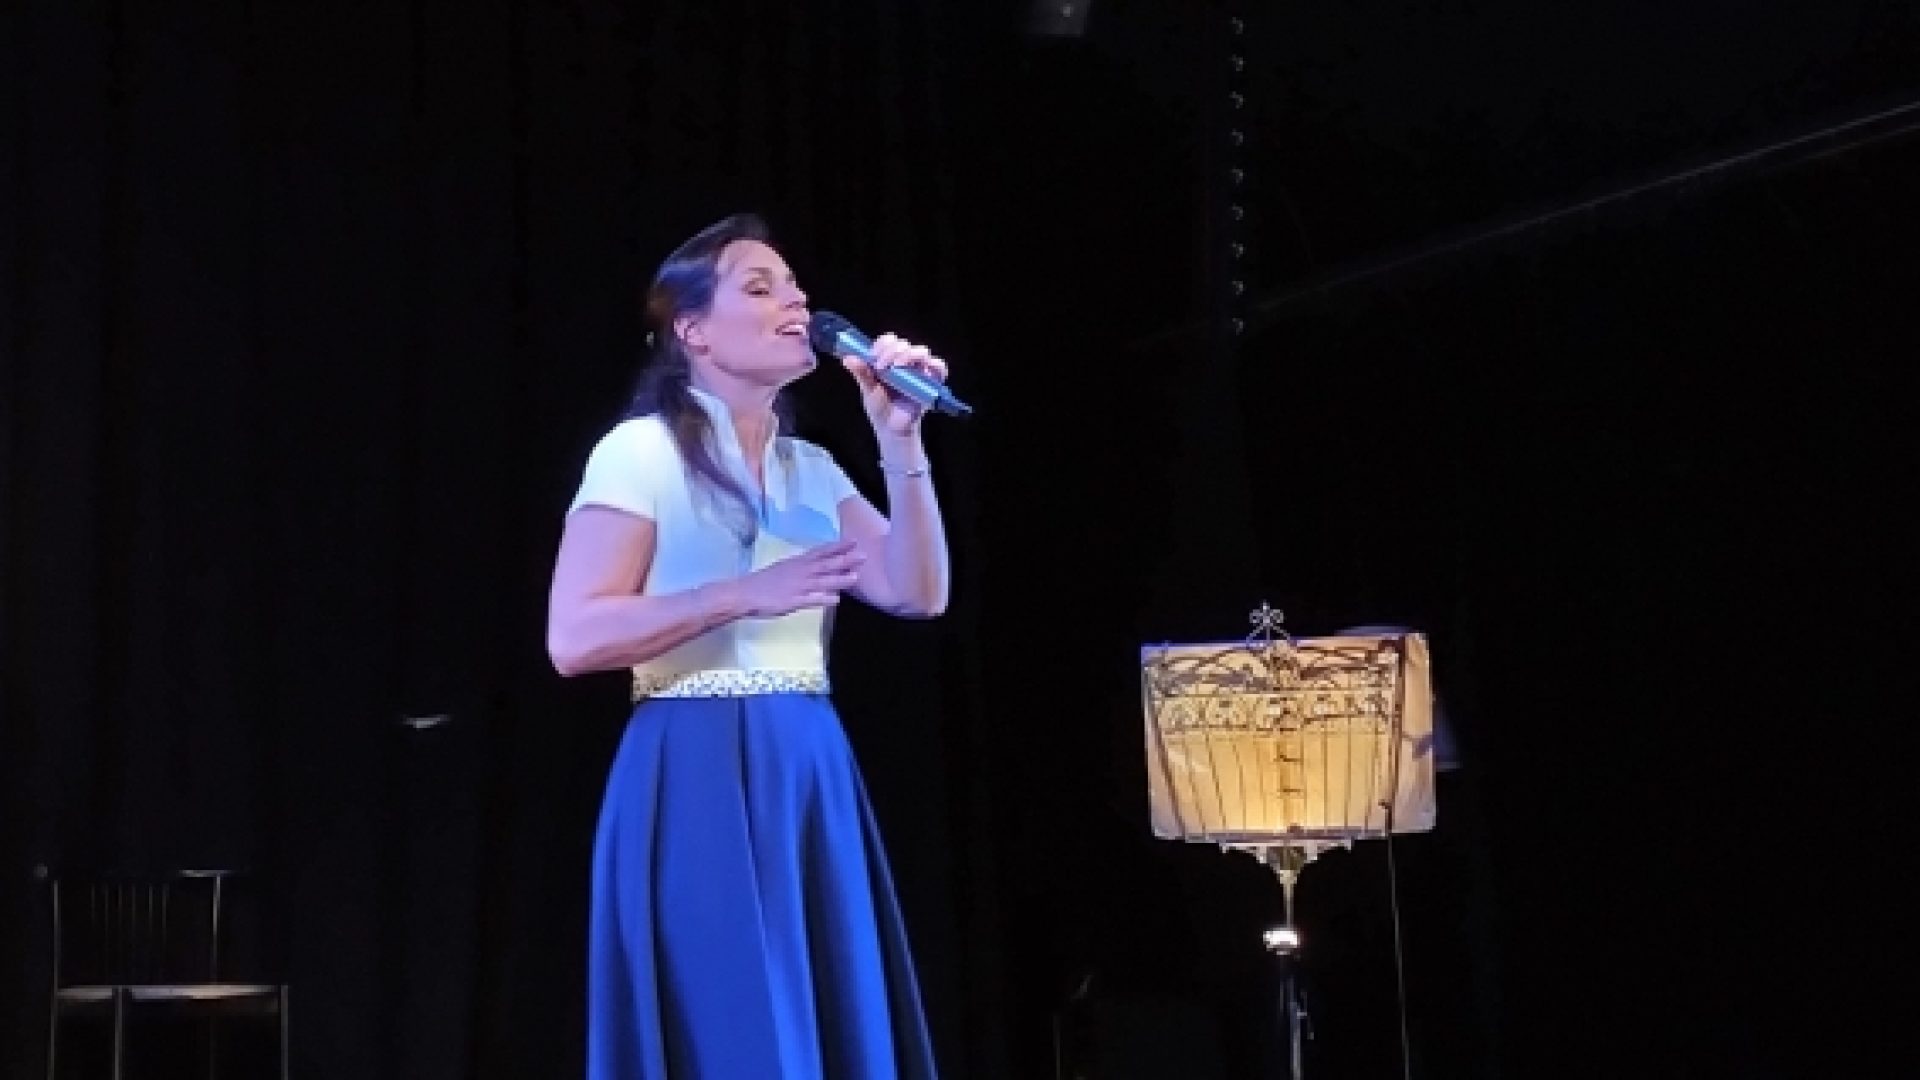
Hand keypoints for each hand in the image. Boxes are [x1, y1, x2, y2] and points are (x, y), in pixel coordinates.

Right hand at [733, 539, 864, 617]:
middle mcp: (800, 571)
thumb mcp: (784, 568)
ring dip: (839, 578)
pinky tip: (836, 599)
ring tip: (856, 576)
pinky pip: (811, 600)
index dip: (838, 546)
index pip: (821, 551)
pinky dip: (823, 598)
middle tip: (863, 554)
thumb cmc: (763, 582)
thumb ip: (800, 567)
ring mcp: (797, 586)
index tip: (854, 540)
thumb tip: (815, 566)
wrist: (744, 593)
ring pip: (822, 581)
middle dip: (845, 559)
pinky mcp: (793, 601)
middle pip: (826, 564)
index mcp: (797, 562)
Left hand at [843, 333, 949, 437]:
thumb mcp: (868, 390)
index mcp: (888, 360)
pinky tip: (922, 372)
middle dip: (891, 352)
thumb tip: (847, 358)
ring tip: (896, 368)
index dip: (881, 345)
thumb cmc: (880, 409)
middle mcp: (905, 362)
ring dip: (908, 356)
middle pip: (903, 344)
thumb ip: (861, 374)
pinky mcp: (932, 382)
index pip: (889, 341)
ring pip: (921, 351)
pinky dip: (934, 366)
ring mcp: (919, 371)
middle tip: (881, 367)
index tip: (872, 357)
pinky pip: (939, 367)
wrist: (892, 429)